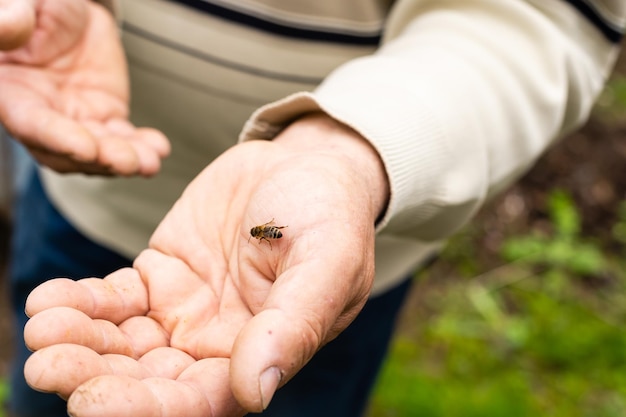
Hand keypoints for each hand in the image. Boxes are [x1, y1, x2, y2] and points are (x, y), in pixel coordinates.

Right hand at [0, 0, 168, 175]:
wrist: (73, 15)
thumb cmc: (42, 10)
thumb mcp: (28, 4)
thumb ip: (15, 18)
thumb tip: (8, 27)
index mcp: (12, 92)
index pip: (32, 124)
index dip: (57, 138)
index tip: (85, 147)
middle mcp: (42, 116)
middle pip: (67, 151)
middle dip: (99, 159)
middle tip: (127, 161)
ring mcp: (76, 122)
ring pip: (98, 153)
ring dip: (124, 160)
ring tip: (150, 161)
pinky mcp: (105, 119)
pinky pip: (124, 139)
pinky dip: (142, 147)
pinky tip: (158, 149)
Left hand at [23, 113, 388, 415]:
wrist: (307, 165)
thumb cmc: (331, 214)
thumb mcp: (327, 263)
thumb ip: (294, 325)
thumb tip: (255, 393)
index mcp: (259, 353)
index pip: (199, 400)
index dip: (148, 408)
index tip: (95, 403)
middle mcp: (215, 343)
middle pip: (148, 378)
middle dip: (96, 378)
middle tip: (48, 365)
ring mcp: (183, 309)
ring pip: (121, 342)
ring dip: (78, 340)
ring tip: (42, 325)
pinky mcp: (160, 274)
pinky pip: (112, 297)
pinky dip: (78, 302)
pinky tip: (49, 299)